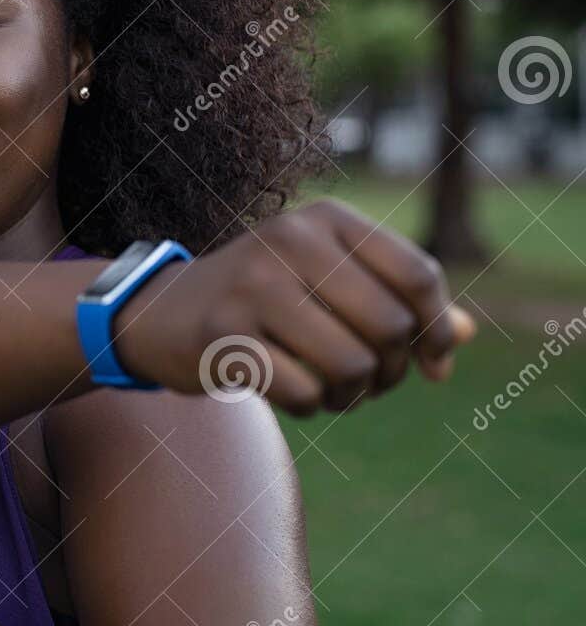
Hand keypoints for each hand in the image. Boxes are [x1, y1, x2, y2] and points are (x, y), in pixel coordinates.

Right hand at [112, 199, 477, 414]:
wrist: (161, 313)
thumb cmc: (263, 299)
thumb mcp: (327, 280)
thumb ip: (396, 300)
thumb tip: (464, 336)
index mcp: (323, 219)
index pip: (417, 276)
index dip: (437, 329)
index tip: (433, 361)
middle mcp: (289, 240)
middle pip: (390, 326)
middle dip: (393, 370)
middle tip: (370, 379)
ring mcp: (252, 286)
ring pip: (352, 364)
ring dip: (354, 394)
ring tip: (335, 389)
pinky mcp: (224, 334)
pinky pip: (305, 392)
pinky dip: (311, 406)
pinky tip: (296, 395)